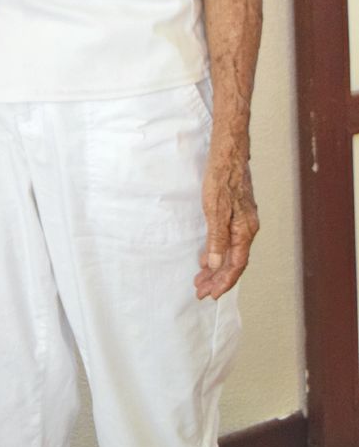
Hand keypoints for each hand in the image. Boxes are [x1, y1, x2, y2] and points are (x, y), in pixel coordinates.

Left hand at [194, 142, 258, 299]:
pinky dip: (218, 251)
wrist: (229, 152)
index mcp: (245, 231)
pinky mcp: (237, 213)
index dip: (223, 282)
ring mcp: (243, 221)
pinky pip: (229, 241)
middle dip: (217, 279)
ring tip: (201, 278)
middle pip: (234, 262)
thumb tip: (216, 264)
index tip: (209, 294)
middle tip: (200, 291)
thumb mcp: (215, 209)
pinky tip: (207, 255)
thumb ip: (216, 238)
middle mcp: (248, 229)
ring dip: (217, 267)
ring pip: (231, 252)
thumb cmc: (222, 177)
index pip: (236, 265)